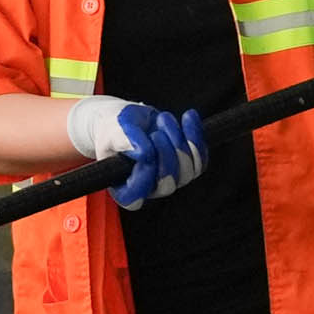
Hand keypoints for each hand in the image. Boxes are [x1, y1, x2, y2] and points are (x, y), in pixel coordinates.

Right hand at [60, 92, 208, 209]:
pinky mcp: (187, 165)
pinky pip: (201, 157)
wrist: (129, 120)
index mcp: (124, 189)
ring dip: (179, 141)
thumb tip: (145, 153)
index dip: (144, 175)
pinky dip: (196, 135)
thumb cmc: (115, 130)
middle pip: (167, 184)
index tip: (144, 150)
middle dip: (166, 155)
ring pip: (188, 170)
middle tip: (156, 133)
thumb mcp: (113, 132)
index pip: (135, 196)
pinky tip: (188, 117)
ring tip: (163, 119)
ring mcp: (171, 179)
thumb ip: (125, 142)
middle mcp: (150, 189)